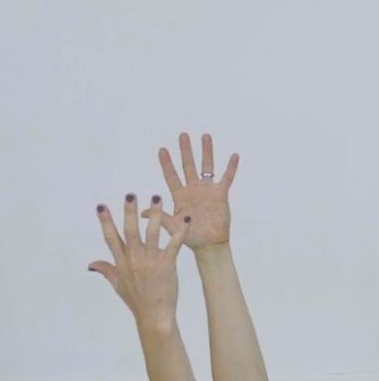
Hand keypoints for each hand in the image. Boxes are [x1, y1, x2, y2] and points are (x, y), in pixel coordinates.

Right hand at [89, 193, 190, 329]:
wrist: (154, 316)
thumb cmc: (136, 301)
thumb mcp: (117, 285)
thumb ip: (106, 270)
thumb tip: (91, 264)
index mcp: (121, 263)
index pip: (110, 238)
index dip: (105, 222)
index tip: (101, 206)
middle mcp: (134, 260)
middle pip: (130, 231)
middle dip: (130, 212)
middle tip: (130, 195)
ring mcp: (150, 262)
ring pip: (152, 234)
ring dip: (155, 215)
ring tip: (157, 198)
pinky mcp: (166, 265)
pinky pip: (173, 244)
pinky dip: (180, 231)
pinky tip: (185, 219)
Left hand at [140, 132, 238, 253]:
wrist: (210, 245)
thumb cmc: (191, 238)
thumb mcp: (173, 227)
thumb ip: (161, 217)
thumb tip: (142, 212)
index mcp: (180, 195)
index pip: (171, 176)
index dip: (167, 163)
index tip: (162, 149)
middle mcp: (193, 189)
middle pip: (188, 166)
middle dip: (185, 151)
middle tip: (182, 135)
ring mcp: (207, 191)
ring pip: (207, 167)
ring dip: (206, 152)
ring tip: (205, 136)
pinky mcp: (221, 195)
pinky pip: (226, 178)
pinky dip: (231, 167)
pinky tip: (234, 156)